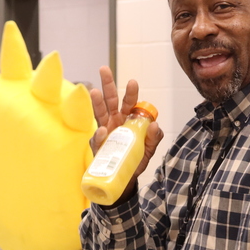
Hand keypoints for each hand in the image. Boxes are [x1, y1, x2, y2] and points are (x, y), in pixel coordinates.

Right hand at [89, 66, 164, 202]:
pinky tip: (103, 131)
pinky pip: (99, 139)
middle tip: (104, 69)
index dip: (131, 93)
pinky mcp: (98, 146)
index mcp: (128, 120)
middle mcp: (115, 122)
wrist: (123, 181)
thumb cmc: (135, 161)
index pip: (129, 102)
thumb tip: (155, 124)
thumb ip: (154, 137)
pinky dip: (101, 134)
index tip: (133, 82)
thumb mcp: (149, 150)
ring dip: (96, 103)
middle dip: (107, 85)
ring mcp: (105, 132)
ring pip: (99, 113)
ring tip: (94, 92)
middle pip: (110, 100)